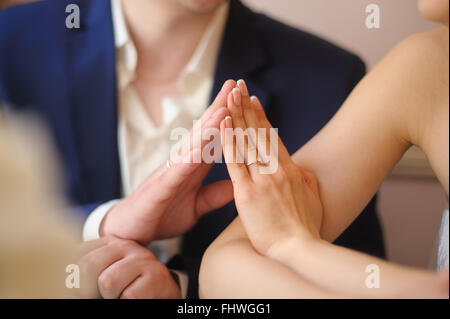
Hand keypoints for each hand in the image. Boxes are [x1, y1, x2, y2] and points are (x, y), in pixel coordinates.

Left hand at [77, 236, 180, 298]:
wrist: (163, 292)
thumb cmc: (128, 287)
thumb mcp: (104, 274)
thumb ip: (85, 272)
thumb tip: (65, 282)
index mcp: (108, 242)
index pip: (75, 255)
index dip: (72, 279)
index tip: (82, 289)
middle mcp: (125, 244)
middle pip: (87, 266)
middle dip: (89, 289)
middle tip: (104, 294)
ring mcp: (142, 257)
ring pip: (107, 282)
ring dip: (112, 296)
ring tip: (123, 294)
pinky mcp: (157, 274)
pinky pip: (129, 295)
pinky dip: (128, 302)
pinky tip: (138, 297)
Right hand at [101, 81, 236, 244]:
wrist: (129, 232)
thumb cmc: (162, 214)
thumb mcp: (196, 207)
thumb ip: (215, 195)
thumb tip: (237, 184)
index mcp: (193, 166)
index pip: (214, 137)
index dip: (229, 118)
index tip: (244, 98)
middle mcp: (182, 163)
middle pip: (203, 131)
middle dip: (220, 108)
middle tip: (235, 85)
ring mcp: (170, 173)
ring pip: (191, 145)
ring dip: (207, 126)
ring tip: (224, 107)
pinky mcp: (159, 188)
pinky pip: (176, 171)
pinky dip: (188, 158)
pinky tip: (200, 147)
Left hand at [220, 79, 322, 256]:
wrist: (298, 250)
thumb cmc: (306, 229)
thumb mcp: (312, 199)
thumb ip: (305, 181)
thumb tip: (301, 170)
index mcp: (291, 170)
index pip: (272, 138)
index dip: (261, 118)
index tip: (253, 101)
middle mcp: (277, 169)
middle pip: (258, 133)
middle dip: (247, 108)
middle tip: (239, 86)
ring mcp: (262, 179)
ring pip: (246, 141)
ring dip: (237, 116)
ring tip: (230, 95)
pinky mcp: (247, 192)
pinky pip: (234, 161)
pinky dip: (228, 140)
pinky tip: (223, 122)